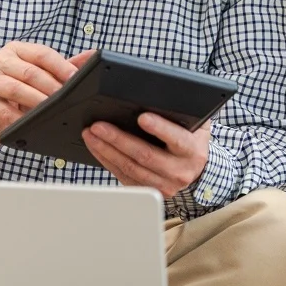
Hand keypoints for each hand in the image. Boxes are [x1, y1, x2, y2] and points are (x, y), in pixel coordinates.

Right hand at [0, 43, 92, 148]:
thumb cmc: (16, 88)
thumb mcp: (38, 73)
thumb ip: (63, 65)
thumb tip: (92, 56)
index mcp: (16, 50)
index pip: (42, 54)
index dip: (61, 66)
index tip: (76, 78)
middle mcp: (0, 61)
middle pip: (31, 72)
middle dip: (52, 87)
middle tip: (68, 99)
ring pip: (18, 90)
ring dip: (39, 102)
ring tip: (54, 110)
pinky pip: (6, 111)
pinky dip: (21, 118)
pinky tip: (33, 123)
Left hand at [82, 114, 211, 197]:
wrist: (193, 168)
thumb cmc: (190, 139)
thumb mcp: (194, 124)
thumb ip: (181, 113)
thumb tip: (159, 95)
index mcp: (192, 150)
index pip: (176, 139)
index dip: (160, 128)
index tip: (142, 117)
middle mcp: (179, 171)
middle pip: (145, 155)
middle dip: (118, 139)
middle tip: (99, 126)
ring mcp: (163, 184)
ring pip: (130, 168)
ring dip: (106, 150)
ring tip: (91, 134)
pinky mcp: (147, 190)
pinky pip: (123, 176)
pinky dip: (107, 161)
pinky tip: (97, 148)